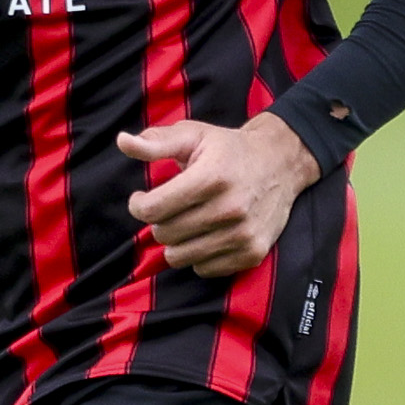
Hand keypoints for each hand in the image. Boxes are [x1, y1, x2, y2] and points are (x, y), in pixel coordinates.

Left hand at [120, 111, 319, 279]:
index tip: (142, 198)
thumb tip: (122, 141)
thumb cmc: (229, 149)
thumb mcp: (193, 135)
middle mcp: (229, 208)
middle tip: (169, 208)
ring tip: (186, 221)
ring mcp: (243, 235)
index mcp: (211, 177)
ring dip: (176, 241)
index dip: (138, 205)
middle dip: (159, 221)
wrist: (281, 163)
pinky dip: (198, 255)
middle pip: (164, 234)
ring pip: (180, 257)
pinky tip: (206, 234)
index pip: (153, 209)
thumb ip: (156, 143)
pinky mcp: (252, 253)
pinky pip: (204, 269)